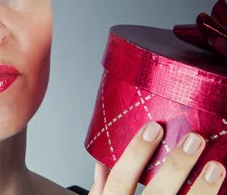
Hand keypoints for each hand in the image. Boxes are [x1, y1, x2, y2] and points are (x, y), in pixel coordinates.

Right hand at [90, 122, 225, 193]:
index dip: (136, 153)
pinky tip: (221, 189)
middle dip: (176, 167)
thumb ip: (102, 186)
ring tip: (216, 167)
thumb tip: (101, 160)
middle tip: (193, 140)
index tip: (153, 128)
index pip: (121, 178)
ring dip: (202, 189)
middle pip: (157, 193)